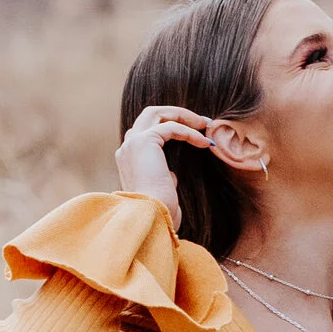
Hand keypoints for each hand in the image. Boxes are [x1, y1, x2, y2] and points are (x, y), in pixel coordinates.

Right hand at [115, 102, 265, 223]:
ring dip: (183, 116)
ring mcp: (132, 143)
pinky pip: (171, 127)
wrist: (152, 218)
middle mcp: (126, 148)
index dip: (172, 128)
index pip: (147, 132)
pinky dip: (190, 132)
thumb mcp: (162, 191)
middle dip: (177, 114)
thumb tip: (172, 174)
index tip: (196, 133)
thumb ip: (164, 177)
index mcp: (129, 159)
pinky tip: (205, 143)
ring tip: (205, 124)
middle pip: (150, 115)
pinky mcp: (144, 142)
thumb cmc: (160, 211)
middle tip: (202, 122)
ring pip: (157, 113)